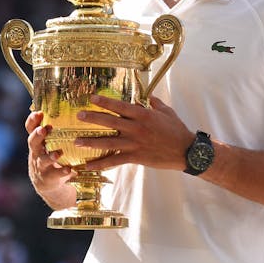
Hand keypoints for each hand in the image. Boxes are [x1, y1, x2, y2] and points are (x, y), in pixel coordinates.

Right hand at [25, 111, 73, 192]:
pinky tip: (70, 170)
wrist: (48, 183)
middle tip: (44, 129)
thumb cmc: (52, 155)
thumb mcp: (51, 141)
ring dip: (50, 156)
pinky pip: (55, 175)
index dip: (32, 120)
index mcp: (38, 141)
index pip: (30, 128)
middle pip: (32, 142)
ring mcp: (41, 166)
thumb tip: (74, 104)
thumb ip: (57, 128)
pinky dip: (63, 172)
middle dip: (38, 135)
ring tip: (57, 154)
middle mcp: (37, 152)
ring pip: (42, 160)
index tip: (39, 113)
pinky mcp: (49, 178)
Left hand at [74, 94, 191, 171]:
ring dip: (91, 142)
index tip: (92, 98)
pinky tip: (89, 166)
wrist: (186, 150)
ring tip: (77, 141)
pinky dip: (101, 164)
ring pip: (109, 142)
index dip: (105, 102)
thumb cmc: (177, 129)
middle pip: (110, 122)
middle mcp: (136, 128)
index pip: (120, 106)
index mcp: (143, 115)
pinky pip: (115, 161)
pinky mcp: (136, 157)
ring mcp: (135, 144)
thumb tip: (148, 96)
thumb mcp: (167, 112)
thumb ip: (155, 103)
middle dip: (93, 118)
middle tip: (78, 115)